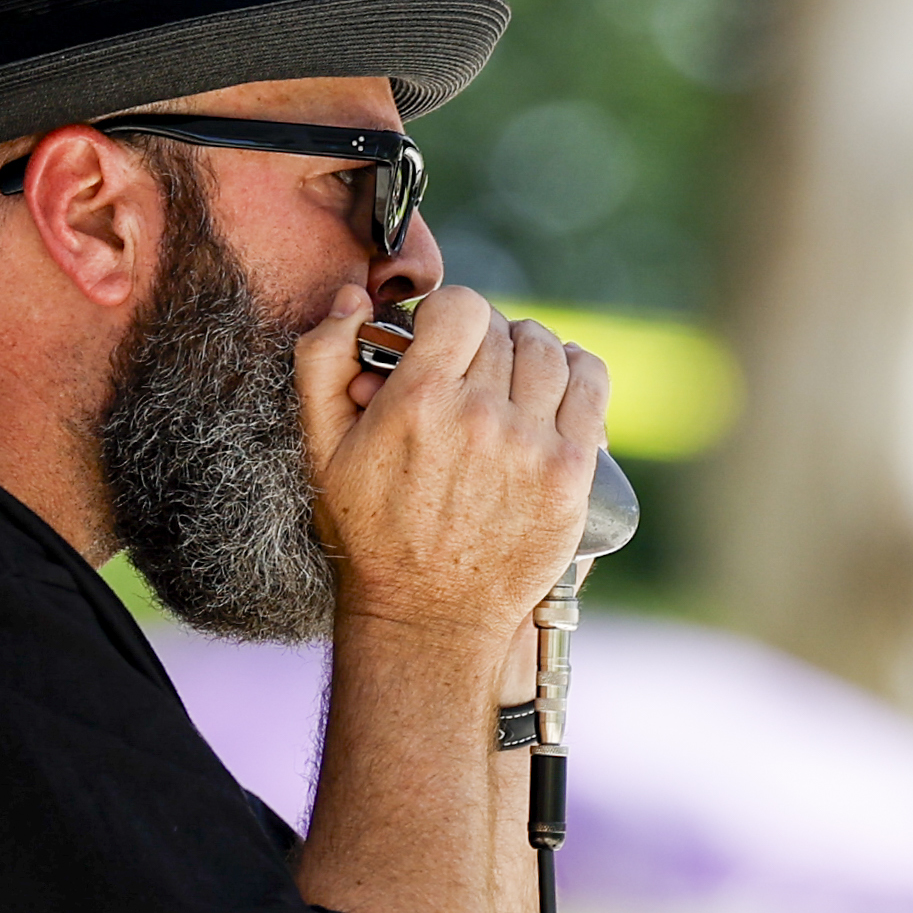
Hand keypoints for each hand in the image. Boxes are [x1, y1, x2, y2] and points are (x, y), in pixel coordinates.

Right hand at [296, 284, 609, 643]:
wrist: (428, 614)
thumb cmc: (371, 533)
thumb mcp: (321, 447)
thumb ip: (322, 360)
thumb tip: (354, 298)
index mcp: (418, 400)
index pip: (460, 306)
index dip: (451, 314)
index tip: (444, 338)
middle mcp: (479, 416)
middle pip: (504, 330)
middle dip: (486, 339)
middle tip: (474, 368)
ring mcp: (530, 446)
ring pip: (549, 352)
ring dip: (532, 351)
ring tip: (514, 375)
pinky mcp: (569, 474)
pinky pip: (591, 388)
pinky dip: (579, 372)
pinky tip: (561, 380)